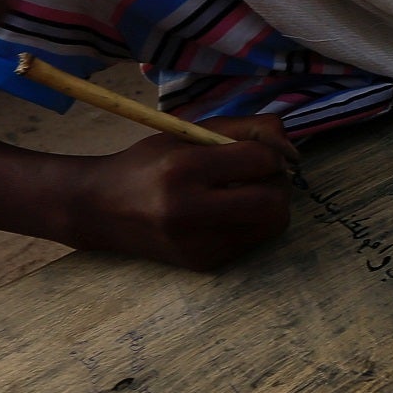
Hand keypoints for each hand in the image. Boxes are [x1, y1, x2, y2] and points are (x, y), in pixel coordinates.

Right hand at [67, 115, 296, 269]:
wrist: (99, 210)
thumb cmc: (148, 164)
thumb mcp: (189, 133)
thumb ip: (244, 129)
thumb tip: (292, 147)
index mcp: (184, 169)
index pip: (260, 160)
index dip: (273, 153)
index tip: (262, 152)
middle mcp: (189, 211)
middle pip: (274, 203)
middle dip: (280, 184)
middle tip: (263, 175)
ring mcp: (197, 244)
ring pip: (271, 226)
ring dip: (271, 205)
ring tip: (247, 191)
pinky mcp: (203, 264)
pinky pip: (253, 241)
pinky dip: (252, 223)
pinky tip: (229, 212)